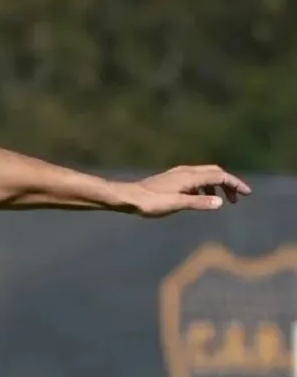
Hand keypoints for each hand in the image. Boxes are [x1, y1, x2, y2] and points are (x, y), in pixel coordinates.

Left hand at [127, 165, 250, 217]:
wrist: (128, 197)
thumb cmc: (151, 202)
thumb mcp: (176, 204)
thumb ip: (198, 203)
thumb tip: (220, 203)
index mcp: (190, 176)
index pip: (219, 176)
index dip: (235, 183)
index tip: (247, 193)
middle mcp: (186, 171)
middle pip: (214, 173)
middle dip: (228, 184)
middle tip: (237, 198)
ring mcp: (178, 175)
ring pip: (204, 176)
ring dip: (216, 187)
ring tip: (222, 202)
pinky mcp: (172, 180)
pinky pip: (195, 180)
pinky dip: (204, 188)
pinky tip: (202, 199)